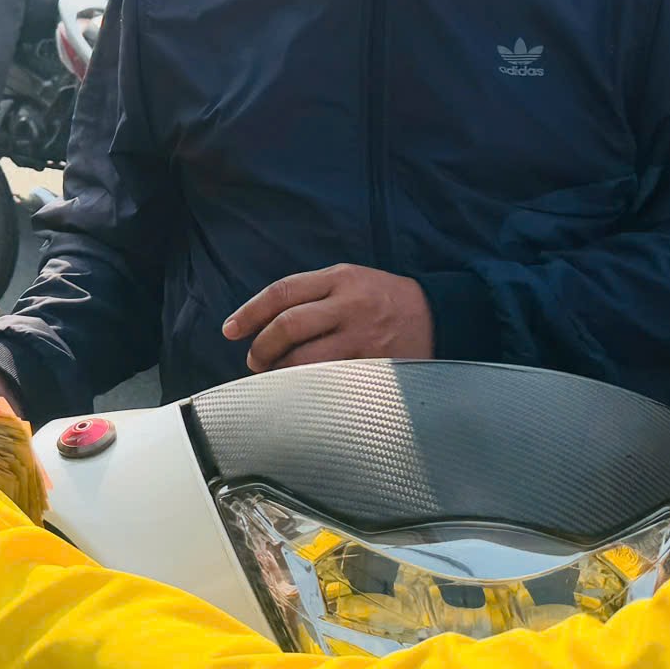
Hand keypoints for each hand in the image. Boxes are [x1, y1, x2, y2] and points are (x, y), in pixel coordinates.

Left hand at [224, 265, 434, 372]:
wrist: (439, 316)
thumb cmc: (383, 300)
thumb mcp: (351, 281)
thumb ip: (311, 295)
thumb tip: (262, 322)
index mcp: (340, 278)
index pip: (281, 292)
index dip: (249, 313)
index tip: (230, 330)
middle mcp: (349, 305)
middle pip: (287, 326)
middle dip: (261, 347)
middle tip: (255, 360)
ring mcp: (363, 337)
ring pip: (304, 359)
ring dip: (279, 371)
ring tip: (274, 376)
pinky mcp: (375, 366)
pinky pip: (330, 380)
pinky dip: (307, 387)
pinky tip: (300, 390)